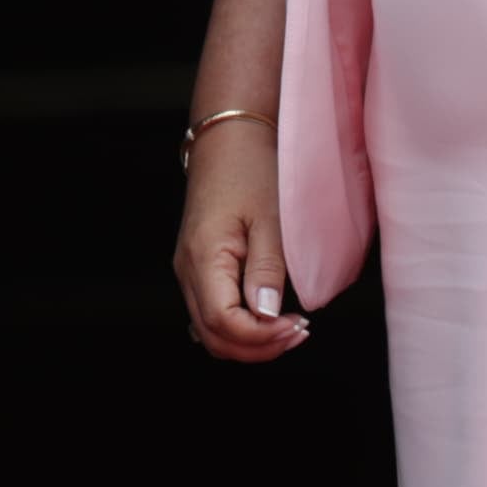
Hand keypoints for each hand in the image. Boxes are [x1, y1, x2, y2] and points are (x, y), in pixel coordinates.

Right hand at [172, 118, 309, 362]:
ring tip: (289, 328)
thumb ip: (267, 271)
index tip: (298, 326)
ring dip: (248, 342)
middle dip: (257, 347)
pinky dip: (237, 329)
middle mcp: (187, 269)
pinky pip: (209, 315)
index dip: (261, 337)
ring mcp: (188, 269)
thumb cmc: (251, 170)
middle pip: (214, 337)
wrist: (228, 139)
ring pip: (209, 332)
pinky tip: (266, 319)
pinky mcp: (196, 267)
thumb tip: (268, 316)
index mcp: (203, 257)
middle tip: (299, 333)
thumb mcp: (270, 219)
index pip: (224, 322)